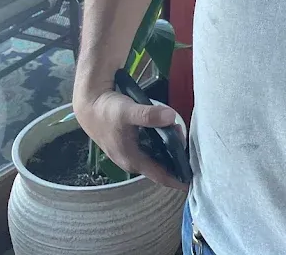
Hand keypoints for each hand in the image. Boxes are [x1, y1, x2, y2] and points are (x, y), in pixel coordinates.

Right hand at [74, 89, 188, 190]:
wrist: (90, 104)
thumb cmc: (107, 111)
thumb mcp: (128, 111)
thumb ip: (149, 115)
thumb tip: (171, 117)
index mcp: (132, 160)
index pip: (160, 176)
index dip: (178, 179)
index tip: (195, 181)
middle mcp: (132, 160)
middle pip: (161, 166)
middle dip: (177, 159)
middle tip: (193, 147)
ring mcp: (131, 152)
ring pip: (157, 156)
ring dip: (170, 149)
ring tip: (183, 137)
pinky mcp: (131, 143)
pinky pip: (152, 148)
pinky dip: (163, 143)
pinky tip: (171, 131)